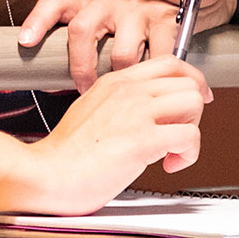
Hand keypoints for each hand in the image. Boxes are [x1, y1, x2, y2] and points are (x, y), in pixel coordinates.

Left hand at [10, 0, 195, 88]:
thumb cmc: (128, 22)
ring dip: (121, 77)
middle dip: (80, 67)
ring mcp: (136, 8)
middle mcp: (107, 0)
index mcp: (85, 2)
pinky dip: (154, 74)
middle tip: (84, 88)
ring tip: (124, 88)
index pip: (53, 4)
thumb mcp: (99, 27)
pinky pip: (157, 56)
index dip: (37, 22)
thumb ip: (78, 51)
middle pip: (81, 30)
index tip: (25, 41)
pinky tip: (153, 81)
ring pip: (121, 53)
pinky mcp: (165, 19)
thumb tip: (48, 85)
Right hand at [19, 56, 213, 212]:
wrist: (45, 174)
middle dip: (192, 111)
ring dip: (192, 129)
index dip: (190, 82)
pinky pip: (189, 136)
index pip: (169, 62)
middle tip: (177, 133)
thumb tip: (147, 115)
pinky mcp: (142, 139)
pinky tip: (168, 164)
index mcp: (114, 82)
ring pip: (194, 101)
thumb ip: (119, 106)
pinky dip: (188, 155)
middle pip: (188, 81)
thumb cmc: (64, 156)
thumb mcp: (90, 112)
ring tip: (173, 149)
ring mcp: (136, 112)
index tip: (190, 103)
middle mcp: (128, 91)